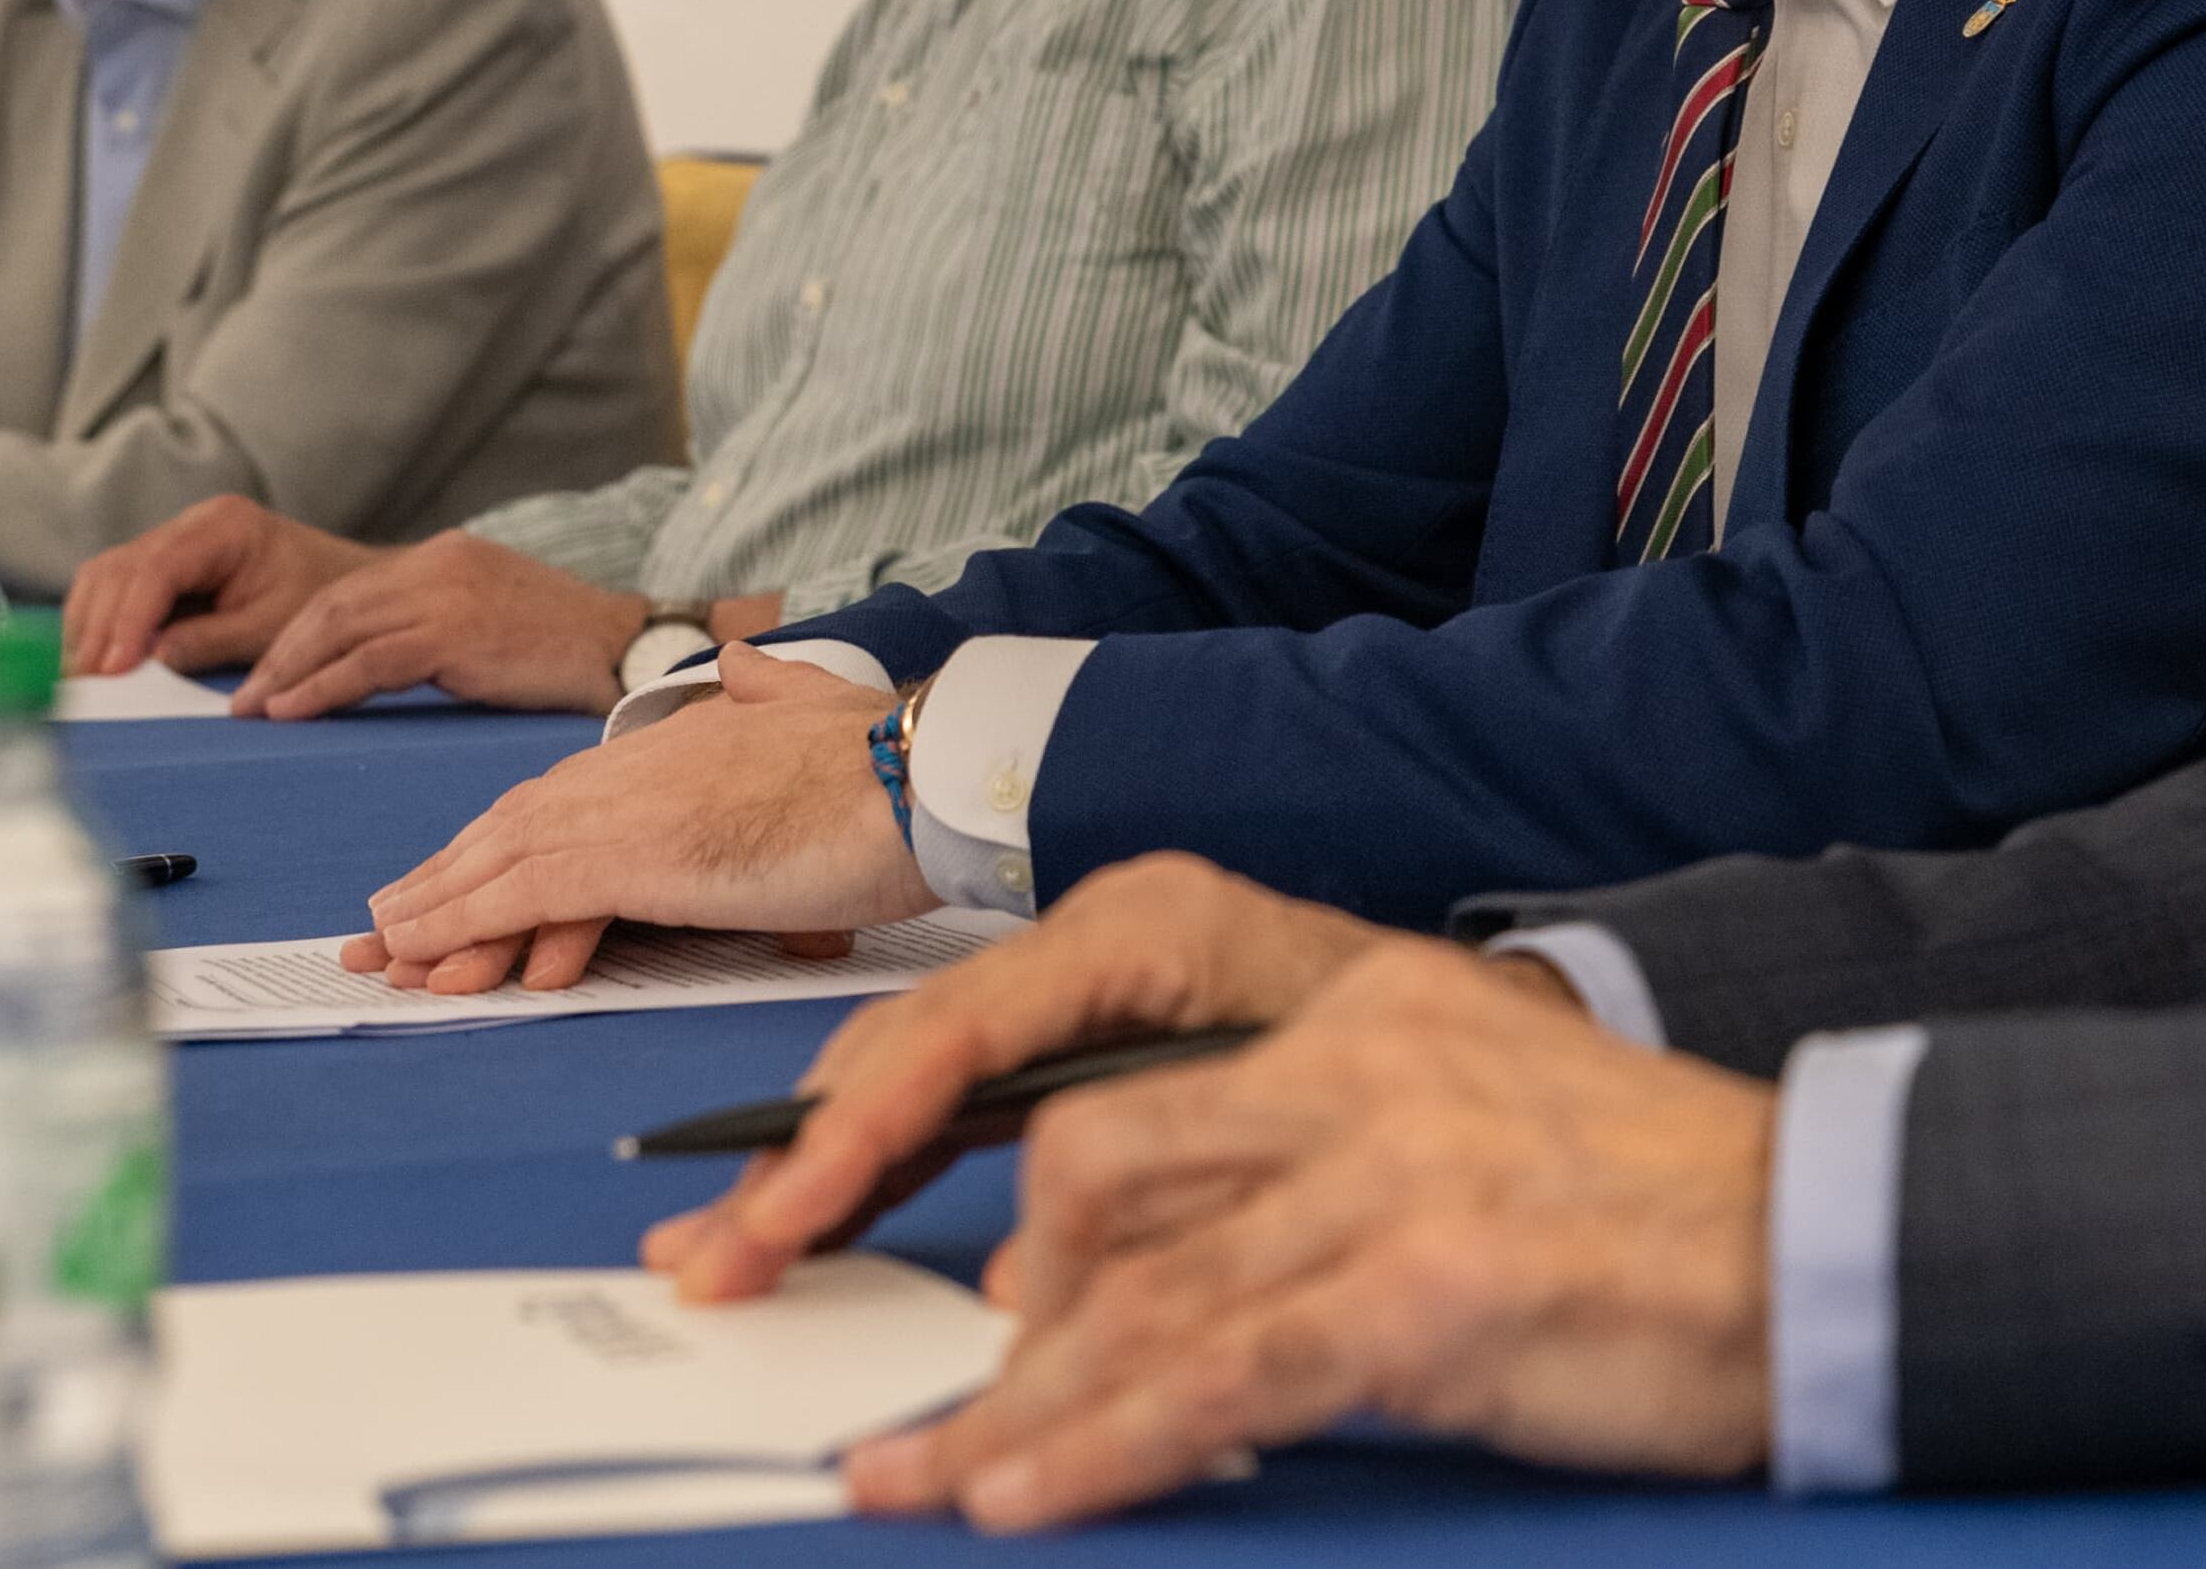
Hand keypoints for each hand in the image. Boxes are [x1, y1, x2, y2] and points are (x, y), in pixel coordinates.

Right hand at [58, 495, 370, 678]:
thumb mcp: (272, 628)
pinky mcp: (165, 565)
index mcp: (225, 526)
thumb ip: (210, 641)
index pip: (157, 568)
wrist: (346, 584)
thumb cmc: (319, 601)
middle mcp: (191, 523)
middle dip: (98, 628)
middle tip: (81, 683)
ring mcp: (173, 540)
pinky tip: (94, 661)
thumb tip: (147, 660)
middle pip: (120, 569)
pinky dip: (99, 623)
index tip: (112, 668)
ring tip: (80, 679)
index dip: (127, 619)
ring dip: (89, 627)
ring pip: (106, 576)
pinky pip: (115, 588)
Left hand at [238, 530, 650, 718]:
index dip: (299, 632)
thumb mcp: (494, 619)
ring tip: (255, 710)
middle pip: (333, 603)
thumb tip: (383, 661)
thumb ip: (439, 625)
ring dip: (287, 671)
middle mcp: (440, 563)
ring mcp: (448, 593)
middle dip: (279, 652)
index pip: (352, 590)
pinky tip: (293, 711)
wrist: (631, 649)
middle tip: (243, 699)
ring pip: (340, 628)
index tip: (268, 673)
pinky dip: (321, 687)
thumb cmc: (569, 651)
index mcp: (447, 556)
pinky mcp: (456, 631)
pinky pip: (368, 662)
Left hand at [345, 647, 924, 993]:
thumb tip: (744, 658)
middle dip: (444, 882)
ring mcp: (631, 808)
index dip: (500, 842)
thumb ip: (770, 688)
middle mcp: (637, 767)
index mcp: (677, 742)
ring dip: (433, 910)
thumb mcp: (817, 706)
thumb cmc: (887, 759)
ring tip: (380, 951)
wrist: (920, 771)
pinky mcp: (634, 854)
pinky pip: (522, 893)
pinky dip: (462, 922)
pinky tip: (422, 954)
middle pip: (514, 826)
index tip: (455, 879)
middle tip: (382, 929)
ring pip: (501, 860)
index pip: (564, 796)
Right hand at [646, 853, 1407, 1299]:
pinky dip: (875, 1162)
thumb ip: (1165, 1172)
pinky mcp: (1075, 1034)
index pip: (964, 1029)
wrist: (1494, 1018)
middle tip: (711, 1254)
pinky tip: (804, 1222)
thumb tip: (1016, 1280)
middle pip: (911, 1046)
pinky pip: (951, 1097)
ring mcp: (1076, 981)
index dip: (859, 1128)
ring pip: (913, 1074)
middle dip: (803, 1157)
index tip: (785, 1212)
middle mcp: (1093, 936)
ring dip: (814, 1168)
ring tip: (721, 1250)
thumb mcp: (1302, 1085)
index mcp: (1143, 925)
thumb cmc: (1423, 1045)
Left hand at [831, 933, 1776, 1529]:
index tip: (968, 1283)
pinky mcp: (1424, 1290)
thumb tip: (1162, 1282)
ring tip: (924, 1483)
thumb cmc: (1664, 1217)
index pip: (1134, 1087)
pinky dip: (1100, 1448)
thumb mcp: (1478, 1135)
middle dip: (994, 1307)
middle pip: (1097, 1173)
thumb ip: (1326, 1172)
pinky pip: (1214, 1379)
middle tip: (934, 1409)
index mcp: (1367, 1015)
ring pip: (1133, 1295)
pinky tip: (1029, 1496)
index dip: (1028, 1202)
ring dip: (1010, 1412)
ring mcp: (1387, 1175)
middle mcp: (1358, 1071)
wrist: (1825, 1237)